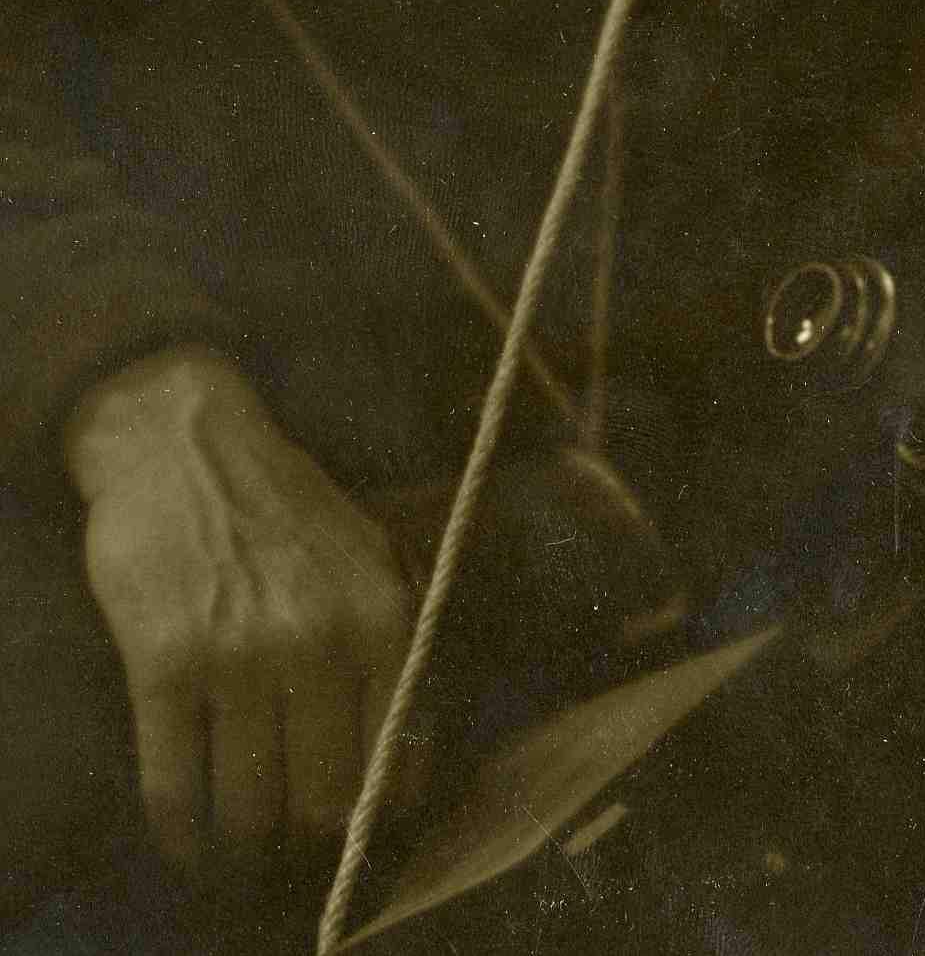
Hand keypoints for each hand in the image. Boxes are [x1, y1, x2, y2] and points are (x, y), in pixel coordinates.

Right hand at [63, 345, 420, 865]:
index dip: (367, 807)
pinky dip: (177, 827)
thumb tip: (411, 763)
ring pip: (248, 807)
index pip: (392, 763)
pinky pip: (173, 787)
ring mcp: (239, 654)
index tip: (347, 817)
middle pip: (321, 801)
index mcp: (383, 617)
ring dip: (239, 826)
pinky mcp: (164, 662)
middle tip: (285, 809)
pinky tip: (183, 831)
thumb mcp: (375, 555)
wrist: (187, 442)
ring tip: (234, 811)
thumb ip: (400, 649)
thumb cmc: (287, 508)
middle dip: (302, 820)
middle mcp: (319, 640)